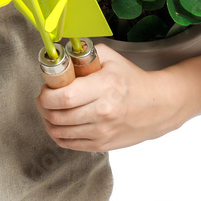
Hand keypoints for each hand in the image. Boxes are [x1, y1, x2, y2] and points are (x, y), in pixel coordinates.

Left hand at [35, 44, 188, 150]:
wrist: (158, 106)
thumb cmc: (132, 80)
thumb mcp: (110, 58)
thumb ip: (84, 55)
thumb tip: (60, 56)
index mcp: (104, 87)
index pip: (64, 96)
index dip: (46, 94)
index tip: (45, 87)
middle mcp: (103, 112)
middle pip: (58, 116)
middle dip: (43, 106)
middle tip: (44, 96)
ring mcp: (102, 132)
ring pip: (60, 132)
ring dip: (48, 120)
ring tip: (49, 109)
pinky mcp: (102, 146)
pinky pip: (69, 145)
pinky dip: (58, 134)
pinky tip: (59, 123)